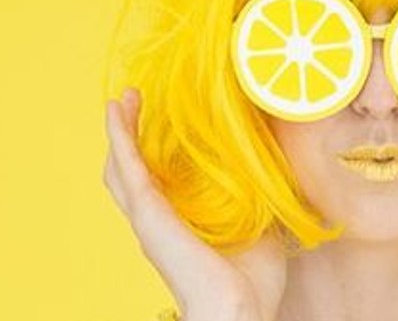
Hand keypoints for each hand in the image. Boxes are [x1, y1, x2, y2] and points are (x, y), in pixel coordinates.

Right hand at [104, 88, 287, 320]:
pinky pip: (128, 169)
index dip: (151, 150)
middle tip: (133, 99)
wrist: (242, 312)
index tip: (159, 117)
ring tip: (124, 100)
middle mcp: (157, 221)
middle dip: (129, 134)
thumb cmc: (255, 282)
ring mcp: (149, 219)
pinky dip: (120, 137)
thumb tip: (280, 160)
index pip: (155, 181)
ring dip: (120, 130)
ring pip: (121, 166)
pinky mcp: (149, 215)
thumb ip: (262, 195)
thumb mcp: (262, 223)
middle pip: (130, 171)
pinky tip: (117, 112)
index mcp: (179, 224)